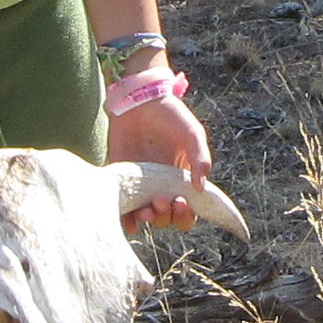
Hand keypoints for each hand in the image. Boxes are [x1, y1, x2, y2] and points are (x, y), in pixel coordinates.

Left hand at [106, 94, 212, 231]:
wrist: (139, 100)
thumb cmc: (170, 115)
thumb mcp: (192, 134)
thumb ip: (200, 159)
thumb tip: (201, 188)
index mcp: (182, 179)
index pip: (188, 211)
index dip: (186, 215)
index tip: (182, 202)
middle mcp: (163, 186)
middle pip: (167, 217)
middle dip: (167, 215)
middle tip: (162, 200)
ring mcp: (141, 185)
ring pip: (147, 215)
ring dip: (149, 218)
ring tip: (147, 210)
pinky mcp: (122, 179)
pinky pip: (124, 207)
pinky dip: (128, 220)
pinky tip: (131, 222)